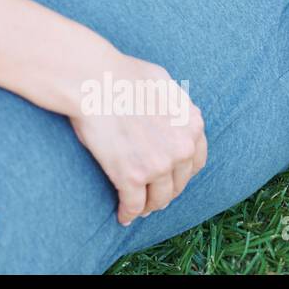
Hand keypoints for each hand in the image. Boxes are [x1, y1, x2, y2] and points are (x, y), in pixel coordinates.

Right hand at [67, 51, 207, 226]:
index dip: (182, 172)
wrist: (92, 80)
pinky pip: (133, 204)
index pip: (196, 160)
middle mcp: (182, 147)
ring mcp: (159, 165)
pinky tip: (123, 215)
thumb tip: (176, 112)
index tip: (171, 178)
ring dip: (149, 206)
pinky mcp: (132, 177)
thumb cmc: (120, 73)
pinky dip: (128, 213)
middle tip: (153, 197)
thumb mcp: (162, 82)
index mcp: (191, 123)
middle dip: (166, 191)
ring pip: (158, 198)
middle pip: (178, 183)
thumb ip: (175, 103)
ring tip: (139, 210)